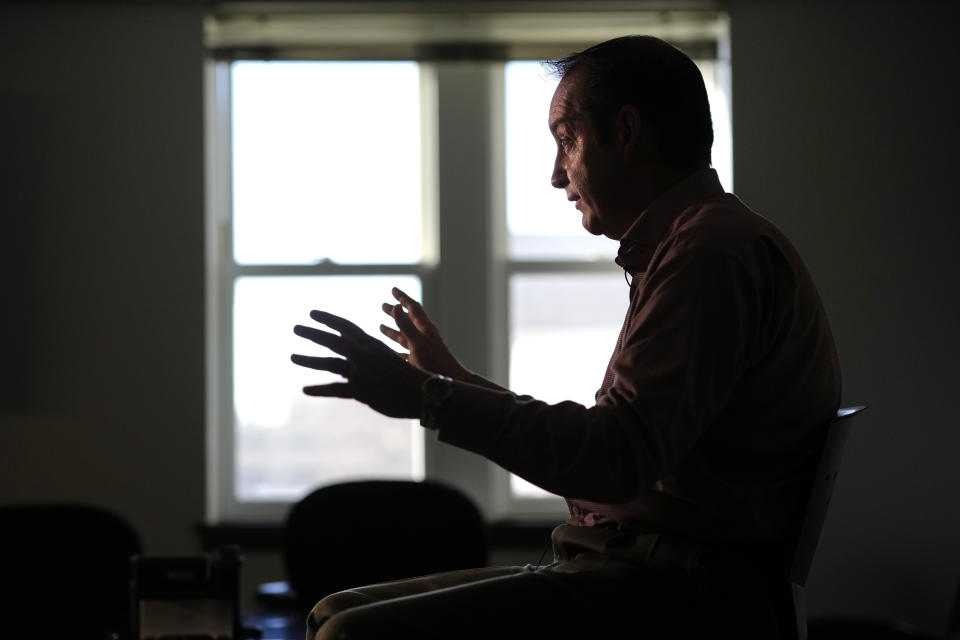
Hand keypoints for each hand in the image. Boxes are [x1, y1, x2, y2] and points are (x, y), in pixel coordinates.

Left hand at [291, 310, 428, 418]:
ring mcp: (362, 373)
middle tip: (296, 328)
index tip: (312, 313)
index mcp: (371, 345)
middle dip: (313, 334)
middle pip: (333, 341)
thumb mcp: (385, 355)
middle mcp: (364, 356)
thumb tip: (346, 336)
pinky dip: (320, 389)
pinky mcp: (362, 391)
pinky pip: (336, 390)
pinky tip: (305, 389)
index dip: (328, 319)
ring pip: (331, 364)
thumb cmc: (405, 375)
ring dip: (310, 360)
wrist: (422, 393)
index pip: (346, 326)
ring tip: (292, 357)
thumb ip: (363, 346)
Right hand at [380, 287, 468, 379]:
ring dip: (393, 330)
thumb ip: (406, 326)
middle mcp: (423, 336)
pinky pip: (404, 353)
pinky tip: (388, 353)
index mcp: (425, 329)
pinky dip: (395, 350)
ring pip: (404, 337)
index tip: (393, 289)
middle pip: (407, 320)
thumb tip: (396, 306)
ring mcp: (421, 349)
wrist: (451, 380)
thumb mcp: (418, 343)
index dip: (403, 298)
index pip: (413, 308)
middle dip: (395, 313)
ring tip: (380, 326)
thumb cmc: (435, 363)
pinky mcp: (419, 361)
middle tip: (382, 306)